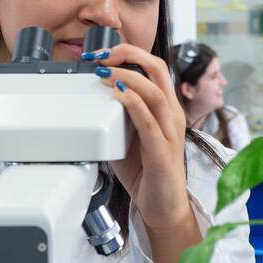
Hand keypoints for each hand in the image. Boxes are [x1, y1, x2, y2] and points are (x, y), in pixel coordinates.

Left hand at [91, 45, 199, 262]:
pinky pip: (149, 122)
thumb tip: (90, 100)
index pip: (153, 68)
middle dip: (128, 55)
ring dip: (126, 77)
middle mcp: (172, 115)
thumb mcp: (127, 137)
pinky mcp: (162, 152)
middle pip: (158, 69)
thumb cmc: (147, 173)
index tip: (101, 54)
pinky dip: (133, 104)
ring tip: (104, 73)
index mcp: (166, 109)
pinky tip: (119, 97)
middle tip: (100, 56)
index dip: (129, 54)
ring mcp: (169, 133)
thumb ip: (115, 117)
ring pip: (154, 92)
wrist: (163, 208)